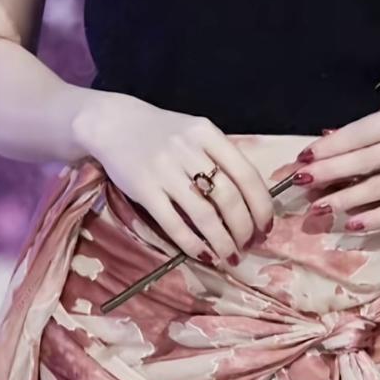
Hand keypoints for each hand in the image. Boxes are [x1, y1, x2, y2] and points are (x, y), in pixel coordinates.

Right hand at [77, 91, 277, 263]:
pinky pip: (173, 223)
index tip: (266, 227)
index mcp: (208, 133)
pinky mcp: (143, 189)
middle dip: (244, 228)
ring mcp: (164, 169)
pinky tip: (203, 255)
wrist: (114, 123)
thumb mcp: (195, 133)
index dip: (261, 205)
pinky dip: (192, 244)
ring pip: (204, 214)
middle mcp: (189, 149)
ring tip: (231, 257)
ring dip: (222, 241)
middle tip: (249, 245)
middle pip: (228, 197)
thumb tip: (251, 200)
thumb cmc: (162, 132)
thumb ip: (220, 158)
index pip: (247, 174)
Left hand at [293, 95, 379, 231]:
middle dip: (331, 171)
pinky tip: (351, 222)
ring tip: (318, 205)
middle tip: (301, 180)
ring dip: (345, 198)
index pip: (364, 132)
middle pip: (368, 160)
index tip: (305, 156)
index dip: (332, 145)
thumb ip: (368, 130)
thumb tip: (324, 144)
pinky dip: (375, 218)